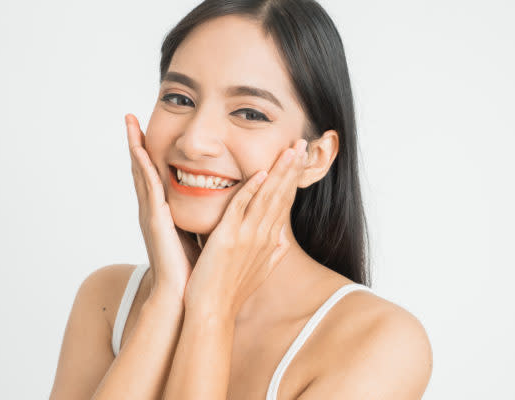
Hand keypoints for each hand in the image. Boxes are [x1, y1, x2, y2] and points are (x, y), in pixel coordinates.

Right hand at [126, 113, 200, 298]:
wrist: (184, 298)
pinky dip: (143, 166)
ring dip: (135, 146)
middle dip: (137, 142)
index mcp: (164, 214)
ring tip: (129, 122)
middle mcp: (154, 211)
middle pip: (143, 169)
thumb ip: (206, 220)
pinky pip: (148, 187)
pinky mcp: (155, 221)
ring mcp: (151, 214)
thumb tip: (223, 209)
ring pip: (141, 172)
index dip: (152, 154)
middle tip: (130, 117)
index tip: (149, 131)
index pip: (156, 177)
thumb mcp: (201, 237)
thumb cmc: (194, 272)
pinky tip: (140, 149)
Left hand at [183, 138, 308, 317]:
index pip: (284, 203)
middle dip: (292, 168)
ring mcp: (246, 236)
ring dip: (280, 172)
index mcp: (268, 241)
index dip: (293, 180)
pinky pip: (241, 208)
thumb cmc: (231, 293)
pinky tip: (261, 172)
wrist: (212, 311)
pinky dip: (251, 189)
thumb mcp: (258, 272)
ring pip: (267, 197)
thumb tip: (283, 242)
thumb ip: (271, 253)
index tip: (300, 160)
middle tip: (302, 144)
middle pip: (281, 195)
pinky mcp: (228, 238)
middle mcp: (262, 236)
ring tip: (290, 150)